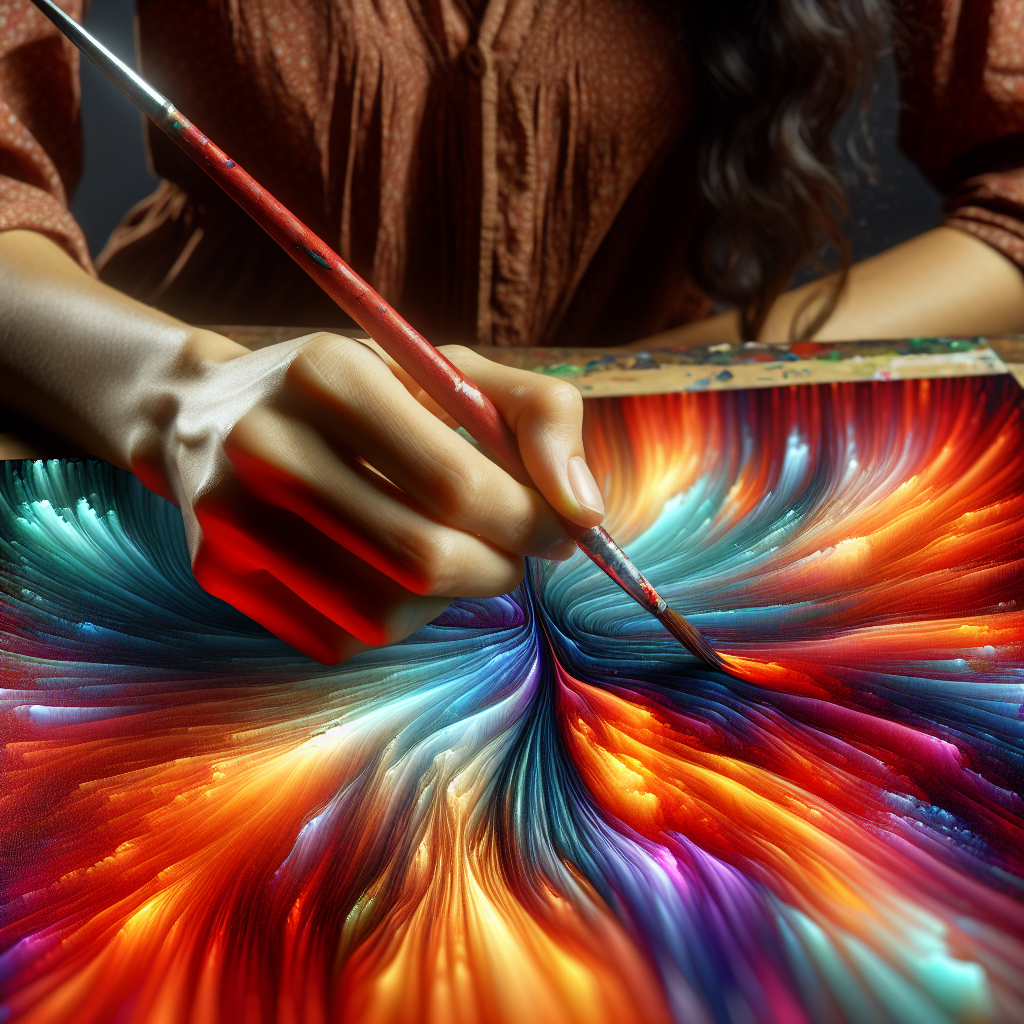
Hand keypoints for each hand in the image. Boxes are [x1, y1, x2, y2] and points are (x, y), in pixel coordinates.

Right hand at [141, 333, 603, 663]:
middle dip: (499, 567)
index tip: (560, 527)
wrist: (211, 414)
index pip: (457, 484)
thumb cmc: (359, 395)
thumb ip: (541, 414)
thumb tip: (587, 511)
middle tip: (517, 552)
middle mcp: (264, 444)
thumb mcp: (449, 372)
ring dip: (449, 601)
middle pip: (423, 558)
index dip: (530, 521)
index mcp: (326, 373)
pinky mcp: (216, 572)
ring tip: (457, 557)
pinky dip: (393, 619)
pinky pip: (340, 638)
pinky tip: (391, 574)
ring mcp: (229, 516)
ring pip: (383, 614)